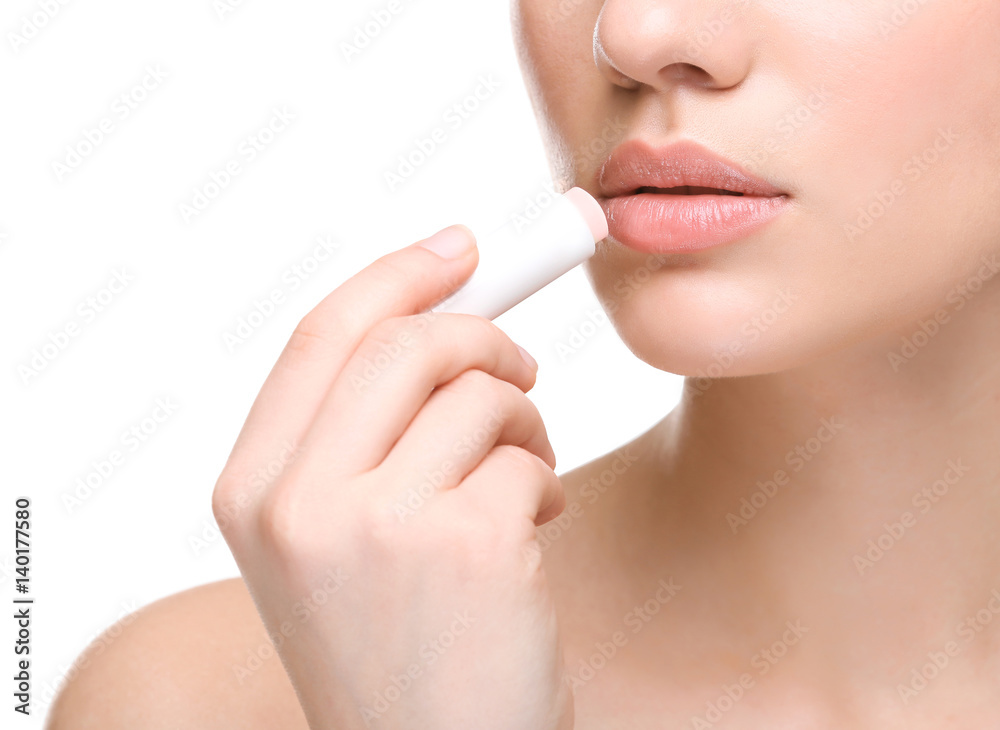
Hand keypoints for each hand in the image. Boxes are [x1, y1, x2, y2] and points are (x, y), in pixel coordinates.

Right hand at [212, 224, 573, 729]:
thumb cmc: (403, 641)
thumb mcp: (342, 534)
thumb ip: (369, 424)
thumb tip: (449, 293)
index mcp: (251, 491)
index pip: (322, 333)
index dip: (398, 274)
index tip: (462, 244)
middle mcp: (296, 505)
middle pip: (405, 342)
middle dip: (484, 333)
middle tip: (522, 366)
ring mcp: (376, 526)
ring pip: (478, 392)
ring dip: (524, 420)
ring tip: (528, 477)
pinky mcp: (465, 546)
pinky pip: (527, 454)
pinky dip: (545, 480)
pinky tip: (535, 533)